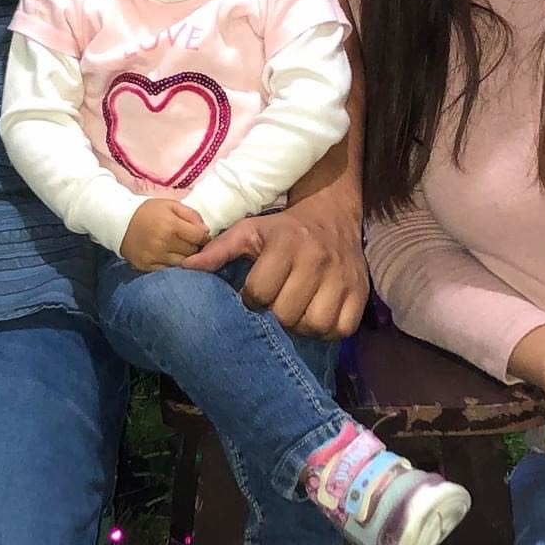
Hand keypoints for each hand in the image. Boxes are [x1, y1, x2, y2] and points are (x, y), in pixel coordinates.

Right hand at [121, 198, 208, 272]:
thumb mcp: (170, 205)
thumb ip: (191, 215)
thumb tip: (206, 231)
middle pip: (192, 251)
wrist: (119, 221)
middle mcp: (163, 242)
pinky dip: (172, 265)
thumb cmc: (148, 212)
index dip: (204, 237)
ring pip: (182, 263)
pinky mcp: (147, 266)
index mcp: (171, 225)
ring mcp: (154, 256)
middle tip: (190, 243)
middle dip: (195, 247)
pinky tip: (170, 257)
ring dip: (185, 258)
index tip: (201, 237)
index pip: (199, 237)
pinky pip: (168, 270)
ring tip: (180, 250)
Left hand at [182, 195, 369, 339]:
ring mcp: (342, 277)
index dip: (252, 299)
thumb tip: (184, 269)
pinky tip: (317, 316)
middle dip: (276, 314)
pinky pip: (342, 328)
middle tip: (277, 304)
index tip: (255, 293)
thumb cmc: (284, 228)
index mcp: (286, 244)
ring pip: (316, 325)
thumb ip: (217, 251)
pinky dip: (328, 330)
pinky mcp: (360, 291)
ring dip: (302, 326)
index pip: (260, 293)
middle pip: (287, 314)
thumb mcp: (249, 230)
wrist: (332, 214)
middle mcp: (316, 259)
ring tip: (296, 314)